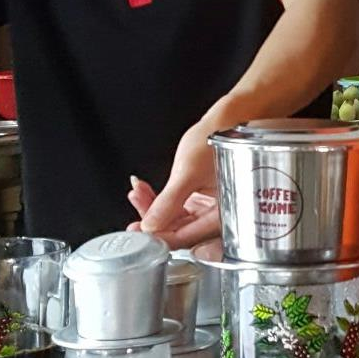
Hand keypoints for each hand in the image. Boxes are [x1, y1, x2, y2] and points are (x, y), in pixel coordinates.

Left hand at [126, 119, 220, 246]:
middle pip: (180, 230)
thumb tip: (150, 225)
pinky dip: (160, 200)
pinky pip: (177, 207)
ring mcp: (208, 208)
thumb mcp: (188, 171)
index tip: (140, 235)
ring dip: (153, 209)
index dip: (160, 238)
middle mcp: (218, 215)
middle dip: (154, 222)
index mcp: (223, 214)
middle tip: (133, 221)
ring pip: (176, 220)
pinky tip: (145, 192)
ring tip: (137, 195)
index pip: (187, 237)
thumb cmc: (216, 138)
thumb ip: (169, 202)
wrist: (225, 119)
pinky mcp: (201, 199)